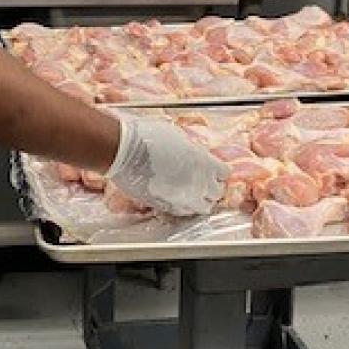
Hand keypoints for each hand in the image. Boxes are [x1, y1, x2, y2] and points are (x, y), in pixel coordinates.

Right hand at [105, 118, 228, 215]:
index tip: (213, 169)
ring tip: (191, 192)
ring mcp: (181, 198)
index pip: (224, 174)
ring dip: (200, 200)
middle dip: (211, 187)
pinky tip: (177, 197)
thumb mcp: (178, 136)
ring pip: (202, 208)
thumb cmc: (147, 137)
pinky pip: (182, 212)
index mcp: (203, 163)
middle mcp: (197, 184)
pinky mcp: (165, 206)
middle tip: (203, 181)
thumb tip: (194, 154)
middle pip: (217, 193)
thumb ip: (192, 150)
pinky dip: (183, 207)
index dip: (218, 171)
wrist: (123, 150)